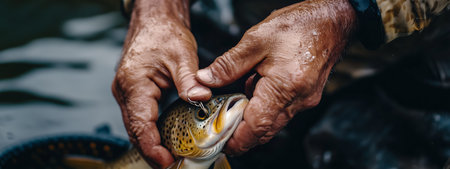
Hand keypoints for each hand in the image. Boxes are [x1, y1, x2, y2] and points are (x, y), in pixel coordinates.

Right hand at [112, 0, 210, 167]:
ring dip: (151, 144)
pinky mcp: (135, 94)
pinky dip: (151, 132)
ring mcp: (127, 94)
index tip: (167, 160)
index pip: (140, 124)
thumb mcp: (182, 54)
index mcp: (134, 83)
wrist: (154, 21)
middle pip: (135, 131)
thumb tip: (201, 98)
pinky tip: (166, 139)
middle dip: (152, 151)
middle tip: (173, 164)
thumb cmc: (163, 33)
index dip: (152, 146)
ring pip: (136, 127)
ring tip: (172, 157)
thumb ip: (189, 79)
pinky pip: (140, 118)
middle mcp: (125, 91)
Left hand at [196, 0, 355, 154]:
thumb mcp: (255, 40)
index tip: (222, 142)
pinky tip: (259, 88)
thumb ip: (229, 65)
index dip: (238, 139)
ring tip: (241, 96)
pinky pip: (282, 112)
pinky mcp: (306, 97)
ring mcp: (304, 101)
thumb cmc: (298, 26)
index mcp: (284, 87)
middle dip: (242, 133)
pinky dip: (265, 108)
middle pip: (265, 131)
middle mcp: (298, 100)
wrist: (330, 21)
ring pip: (273, 123)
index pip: (257, 126)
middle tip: (222, 125)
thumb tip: (206, 80)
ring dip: (253, 118)